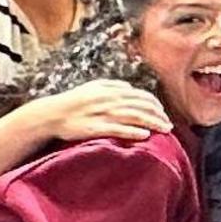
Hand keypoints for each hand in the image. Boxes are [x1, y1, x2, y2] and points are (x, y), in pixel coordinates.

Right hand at [26, 81, 170, 145]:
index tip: (163, 113)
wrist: (51, 114)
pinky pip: (118, 129)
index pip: (141, 95)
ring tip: (165, 130)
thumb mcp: (92, 87)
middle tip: (169, 125)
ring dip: (152, 123)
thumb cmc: (73, 101)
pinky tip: (145, 135)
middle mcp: (109, 100)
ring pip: (134, 117)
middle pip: (141, 106)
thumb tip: (130, 88)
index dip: (155, 104)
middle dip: (158, 115)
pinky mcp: (95, 128)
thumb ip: (112, 85)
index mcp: (110, 90)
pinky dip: (133, 131)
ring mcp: (102, 114)